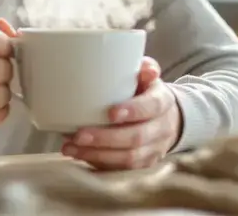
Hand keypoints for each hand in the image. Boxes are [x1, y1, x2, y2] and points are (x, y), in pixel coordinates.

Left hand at [61, 57, 182, 169]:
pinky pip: (122, 169)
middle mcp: (162, 128)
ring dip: (97, 154)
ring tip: (70, 148)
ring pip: (128, 158)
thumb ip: (144, 69)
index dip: (133, 111)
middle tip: (79, 135)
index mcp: (163, 102)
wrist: (167, 118)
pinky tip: (78, 155)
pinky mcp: (143, 164)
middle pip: (136, 138)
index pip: (151, 107)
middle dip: (106, 138)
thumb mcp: (147, 78)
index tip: (110, 113)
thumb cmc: (147, 93)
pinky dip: (98, 163)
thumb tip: (145, 67)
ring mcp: (154, 150)